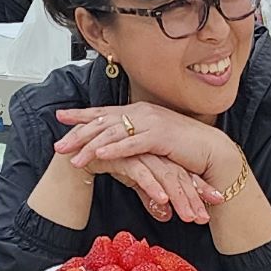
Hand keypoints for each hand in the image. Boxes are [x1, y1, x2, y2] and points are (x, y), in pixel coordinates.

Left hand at [55, 101, 241, 186]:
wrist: (211, 149)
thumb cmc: (184, 147)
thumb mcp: (154, 139)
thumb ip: (135, 138)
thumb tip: (117, 142)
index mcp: (139, 111)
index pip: (104, 111)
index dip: (81, 114)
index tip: (60, 116)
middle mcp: (142, 113)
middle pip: (102, 122)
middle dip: (78, 134)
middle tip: (59, 145)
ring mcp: (150, 123)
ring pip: (113, 133)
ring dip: (91, 147)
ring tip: (74, 159)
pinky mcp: (160, 137)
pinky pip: (132, 144)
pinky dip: (115, 149)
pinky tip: (100, 155)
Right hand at [101, 151, 221, 224]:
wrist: (71, 156)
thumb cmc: (103, 165)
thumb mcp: (131, 183)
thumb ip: (149, 196)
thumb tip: (165, 214)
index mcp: (154, 153)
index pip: (182, 171)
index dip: (199, 187)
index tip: (216, 202)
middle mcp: (149, 150)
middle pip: (178, 174)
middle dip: (194, 197)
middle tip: (205, 217)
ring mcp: (136, 151)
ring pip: (163, 175)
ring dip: (178, 197)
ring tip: (189, 216)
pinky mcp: (120, 156)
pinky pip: (141, 172)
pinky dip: (153, 187)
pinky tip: (163, 201)